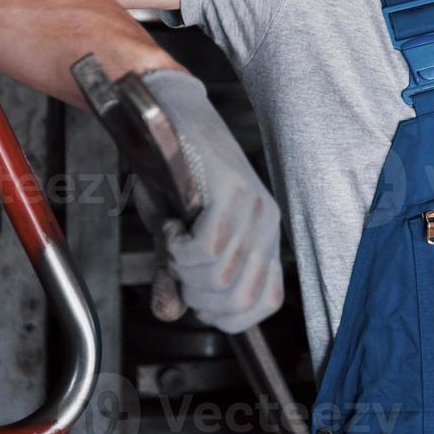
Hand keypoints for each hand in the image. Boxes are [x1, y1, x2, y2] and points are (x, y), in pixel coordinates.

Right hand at [136, 68, 284, 334]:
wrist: (165, 118)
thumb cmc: (174, 176)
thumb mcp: (175, 238)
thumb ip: (177, 278)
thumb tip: (171, 314)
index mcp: (264, 239)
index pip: (264, 304)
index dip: (223, 316)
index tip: (192, 293)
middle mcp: (268, 226)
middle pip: (237, 300)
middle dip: (195, 296)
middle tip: (176, 262)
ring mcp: (255, 209)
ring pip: (220, 278)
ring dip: (182, 269)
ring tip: (173, 237)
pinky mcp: (233, 192)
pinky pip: (206, 249)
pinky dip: (177, 247)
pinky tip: (170, 224)